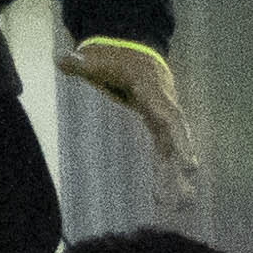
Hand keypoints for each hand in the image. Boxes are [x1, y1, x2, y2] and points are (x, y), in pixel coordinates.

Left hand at [58, 42, 202, 204]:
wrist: (135, 49)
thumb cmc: (113, 57)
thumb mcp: (94, 59)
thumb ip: (80, 62)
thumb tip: (63, 60)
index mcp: (149, 89)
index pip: (162, 109)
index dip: (171, 126)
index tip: (178, 142)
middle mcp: (163, 104)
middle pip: (176, 130)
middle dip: (183, 151)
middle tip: (190, 174)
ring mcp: (164, 115)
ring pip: (175, 145)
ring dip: (179, 172)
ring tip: (185, 203)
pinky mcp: (160, 124)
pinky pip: (167, 150)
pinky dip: (169, 171)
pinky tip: (172, 196)